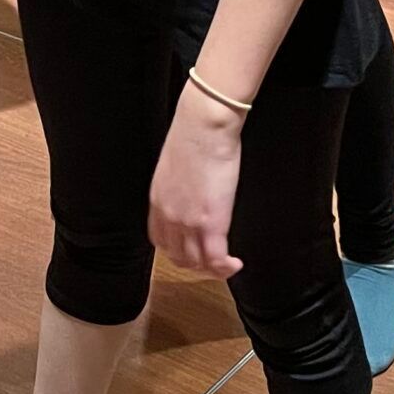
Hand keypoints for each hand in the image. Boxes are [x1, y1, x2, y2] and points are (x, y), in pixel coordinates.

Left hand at [148, 93, 243, 277]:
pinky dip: (225, 268)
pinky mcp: (211, 222)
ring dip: (211, 268)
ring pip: (196, 262)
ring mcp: (188, 222)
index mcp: (157, 201)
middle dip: (196, 263)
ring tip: (226, 263)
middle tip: (214, 259)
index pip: (160, 240)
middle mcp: (168, 216)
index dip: (176, 250)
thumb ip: (179, 185)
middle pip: (177, 256)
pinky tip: (235, 263)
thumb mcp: (175, 165)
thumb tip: (192, 190)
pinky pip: (215, 259)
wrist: (204, 125)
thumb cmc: (194, 135)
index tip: (193, 249)